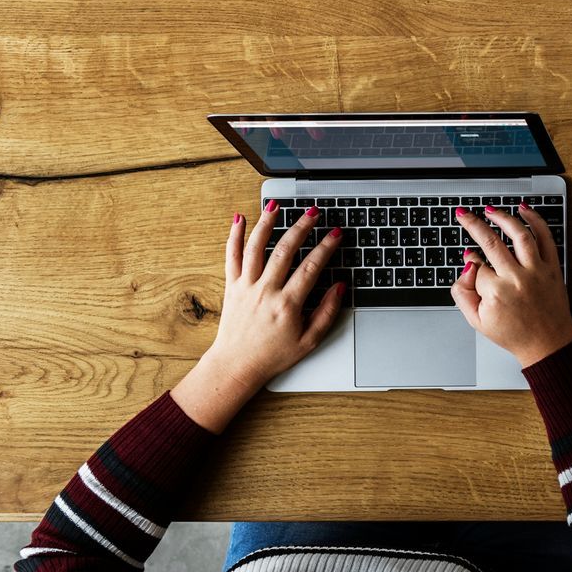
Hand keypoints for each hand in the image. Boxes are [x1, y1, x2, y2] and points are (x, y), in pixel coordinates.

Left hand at [172, 202, 346, 431]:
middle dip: (301, 227)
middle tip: (313, 213)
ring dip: (266, 223)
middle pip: (284, 250)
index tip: (336, 234)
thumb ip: (327, 312)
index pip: (311, 267)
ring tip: (276, 206)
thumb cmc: (272, 355)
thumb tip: (340, 287)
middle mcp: (265, 291)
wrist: (236, 365)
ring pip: (255, 247)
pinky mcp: (231, 286)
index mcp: (287, 304)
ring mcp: (246, 286)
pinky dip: (234, 236)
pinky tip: (239, 219)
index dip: (327, 247)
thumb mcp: (309, 341)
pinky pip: (231, 256)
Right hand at [451, 204, 571, 366]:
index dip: (470, 260)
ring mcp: (537, 271)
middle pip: (491, 242)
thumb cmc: (513, 333)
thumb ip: (463, 293)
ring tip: (490, 210)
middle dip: (473, 224)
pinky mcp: (553, 267)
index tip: (470, 258)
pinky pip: (546, 238)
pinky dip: (536, 221)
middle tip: (464, 214)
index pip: (476, 266)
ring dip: (503, 217)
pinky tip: (524, 210)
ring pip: (519, 234)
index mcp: (496, 293)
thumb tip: (467, 265)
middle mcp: (517, 278)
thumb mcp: (477, 321)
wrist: (547, 343)